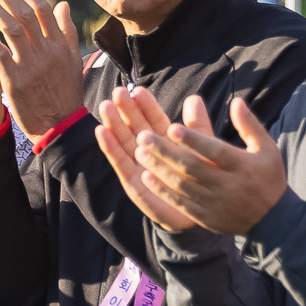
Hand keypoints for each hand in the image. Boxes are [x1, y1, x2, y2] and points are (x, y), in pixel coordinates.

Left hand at [0, 0, 88, 138]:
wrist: (60, 126)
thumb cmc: (64, 94)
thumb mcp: (72, 61)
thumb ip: (66, 31)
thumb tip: (63, 4)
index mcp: (59, 43)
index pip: (42, 8)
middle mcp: (46, 50)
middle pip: (24, 13)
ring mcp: (30, 64)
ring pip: (11, 28)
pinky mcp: (14, 80)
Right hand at [96, 87, 197, 231]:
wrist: (201, 214)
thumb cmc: (204, 180)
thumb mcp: (204, 150)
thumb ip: (197, 126)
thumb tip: (194, 98)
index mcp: (166, 141)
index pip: (154, 119)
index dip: (146, 105)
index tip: (139, 90)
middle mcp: (150, 151)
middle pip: (135, 127)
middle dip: (126, 110)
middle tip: (118, 92)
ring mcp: (139, 166)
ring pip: (124, 141)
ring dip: (113, 124)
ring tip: (106, 106)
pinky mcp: (132, 183)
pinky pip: (120, 163)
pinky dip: (110, 147)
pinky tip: (101, 132)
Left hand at [113, 90, 287, 235]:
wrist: (273, 221)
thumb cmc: (268, 178)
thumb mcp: (267, 149)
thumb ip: (250, 125)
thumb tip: (236, 101)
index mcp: (242, 166)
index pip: (215, 151)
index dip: (193, 140)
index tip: (172, 127)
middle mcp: (227, 185)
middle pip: (193, 167)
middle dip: (166, 152)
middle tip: (143, 136)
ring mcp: (215, 203)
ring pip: (182, 185)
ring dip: (159, 168)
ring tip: (139, 152)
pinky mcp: (205, 217)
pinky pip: (180, 203)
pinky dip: (162, 191)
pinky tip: (146, 177)